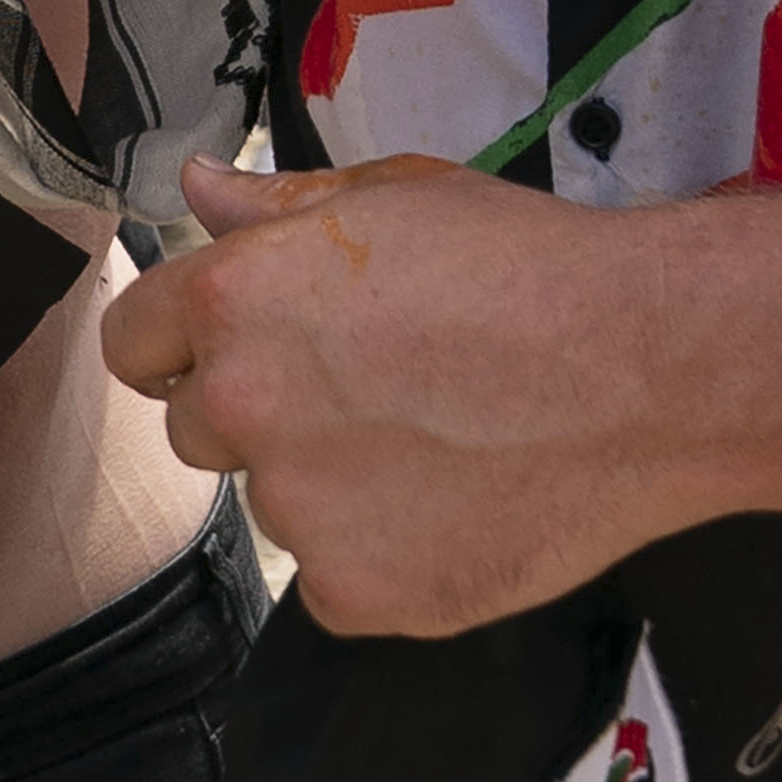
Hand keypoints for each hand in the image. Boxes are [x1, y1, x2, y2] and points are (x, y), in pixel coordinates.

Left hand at [107, 155, 709, 635]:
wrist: (650, 371)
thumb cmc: (534, 272)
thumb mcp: (397, 196)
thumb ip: (276, 207)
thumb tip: (198, 188)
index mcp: (235, 301)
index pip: (132, 342)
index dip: (184, 342)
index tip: (238, 347)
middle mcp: (243, 409)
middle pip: (196, 429)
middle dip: (260, 415)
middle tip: (372, 390)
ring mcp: (296, 511)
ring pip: (278, 504)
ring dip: (331, 484)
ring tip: (439, 441)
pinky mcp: (355, 593)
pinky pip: (335, 578)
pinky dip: (385, 554)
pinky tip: (458, 503)